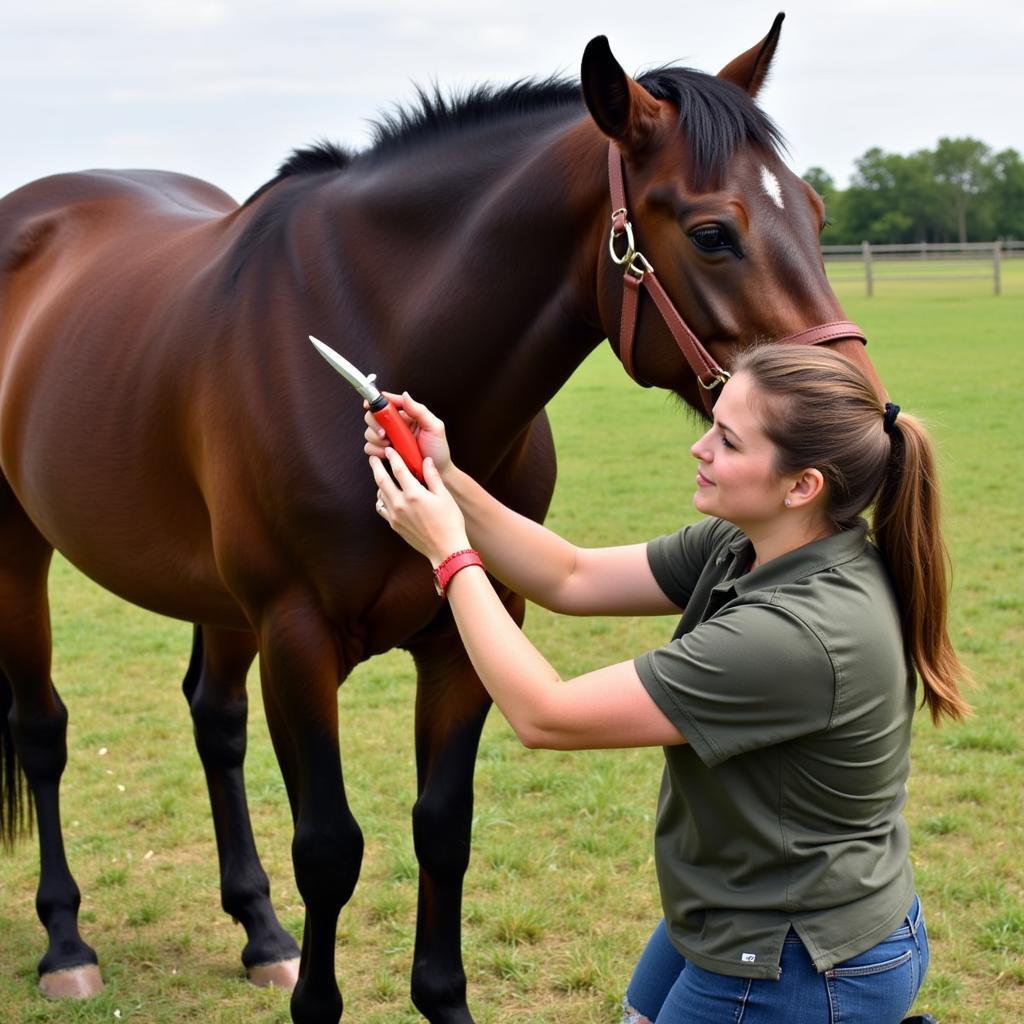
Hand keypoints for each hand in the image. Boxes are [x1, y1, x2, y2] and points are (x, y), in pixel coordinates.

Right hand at [363, 391, 451, 475]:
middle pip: (373, 416)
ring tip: (390, 446)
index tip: (369, 405)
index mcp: (406, 415)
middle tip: (385, 433)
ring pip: (369, 433)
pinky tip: (386, 454)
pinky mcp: (384, 452)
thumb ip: (419, 410)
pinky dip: (375, 450)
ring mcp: (388, 439)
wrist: (438, 472)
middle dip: (375, 424)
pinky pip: (369, 448)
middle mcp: (395, 425)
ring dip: (376, 439)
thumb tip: (405, 395)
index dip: (376, 401)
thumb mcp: (434, 427)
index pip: (387, 403)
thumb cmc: (438, 449)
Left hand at [369, 448, 468, 564]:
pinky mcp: (395, 525)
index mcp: (414, 494)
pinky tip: (386, 497)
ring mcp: (395, 516)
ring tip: (381, 476)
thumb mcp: (444, 496)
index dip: (393, 457)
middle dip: (376, 467)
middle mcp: (400, 504)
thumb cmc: (449, 522)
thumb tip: (426, 460)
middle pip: (381, 480)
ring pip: (380, 495)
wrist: (445, 550)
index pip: (398, 469)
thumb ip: (433, 477)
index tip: (389, 450)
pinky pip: (382, 509)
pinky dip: (382, 500)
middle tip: (373, 458)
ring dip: (379, 483)